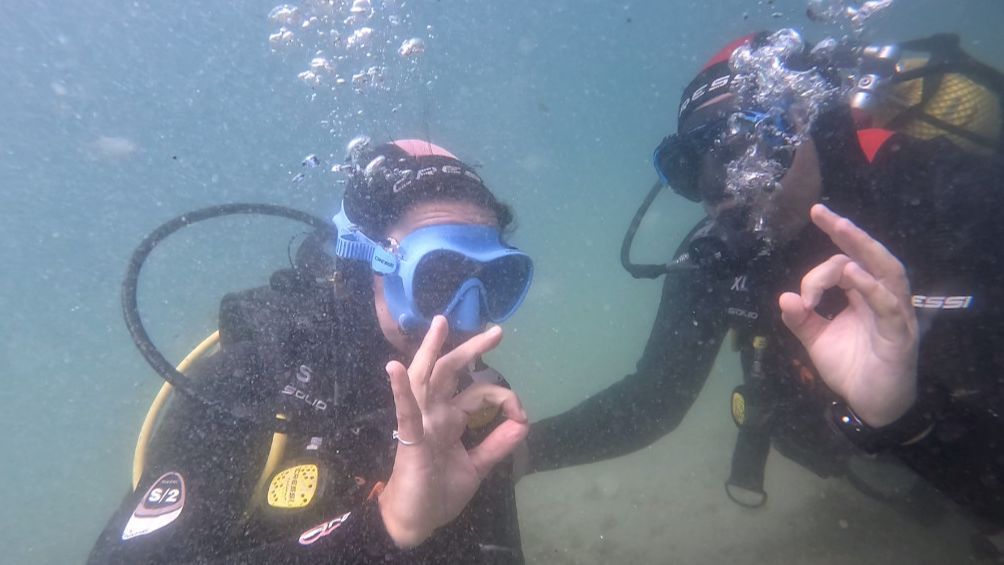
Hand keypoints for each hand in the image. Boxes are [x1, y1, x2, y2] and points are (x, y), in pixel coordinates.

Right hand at [379, 316, 528, 547]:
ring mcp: (421, 422)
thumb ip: (498, 444)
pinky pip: (405, 411)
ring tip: (440, 324)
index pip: (479, 394)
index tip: (521, 416)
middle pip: (452, 372)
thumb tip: (524, 424)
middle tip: (496, 331)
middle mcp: (435, 414)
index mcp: (450, 419)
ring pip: (426, 378)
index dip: (504, 399)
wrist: (416, 520)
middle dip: (472, 349)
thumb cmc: (439, 492)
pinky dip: (400, 389)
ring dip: (432, 350)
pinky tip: (395, 367)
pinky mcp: (411, 438)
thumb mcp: (478, 466)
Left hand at [778, 204, 918, 426]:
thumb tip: (783, 297)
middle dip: (847, 232)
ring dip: (864, 248)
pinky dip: (872, 288)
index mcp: (862, 295)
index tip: (801, 298)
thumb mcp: (816, 340)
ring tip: (842, 229)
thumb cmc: (850, 368)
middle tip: (821, 212)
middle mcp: (882, 298)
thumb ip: (800, 319)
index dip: (817, 276)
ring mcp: (894, 314)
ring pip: (887, 271)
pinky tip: (854, 275)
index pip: (843, 265)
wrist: (869, 406)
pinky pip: (889, 306)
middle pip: (870, 256)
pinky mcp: (899, 335)